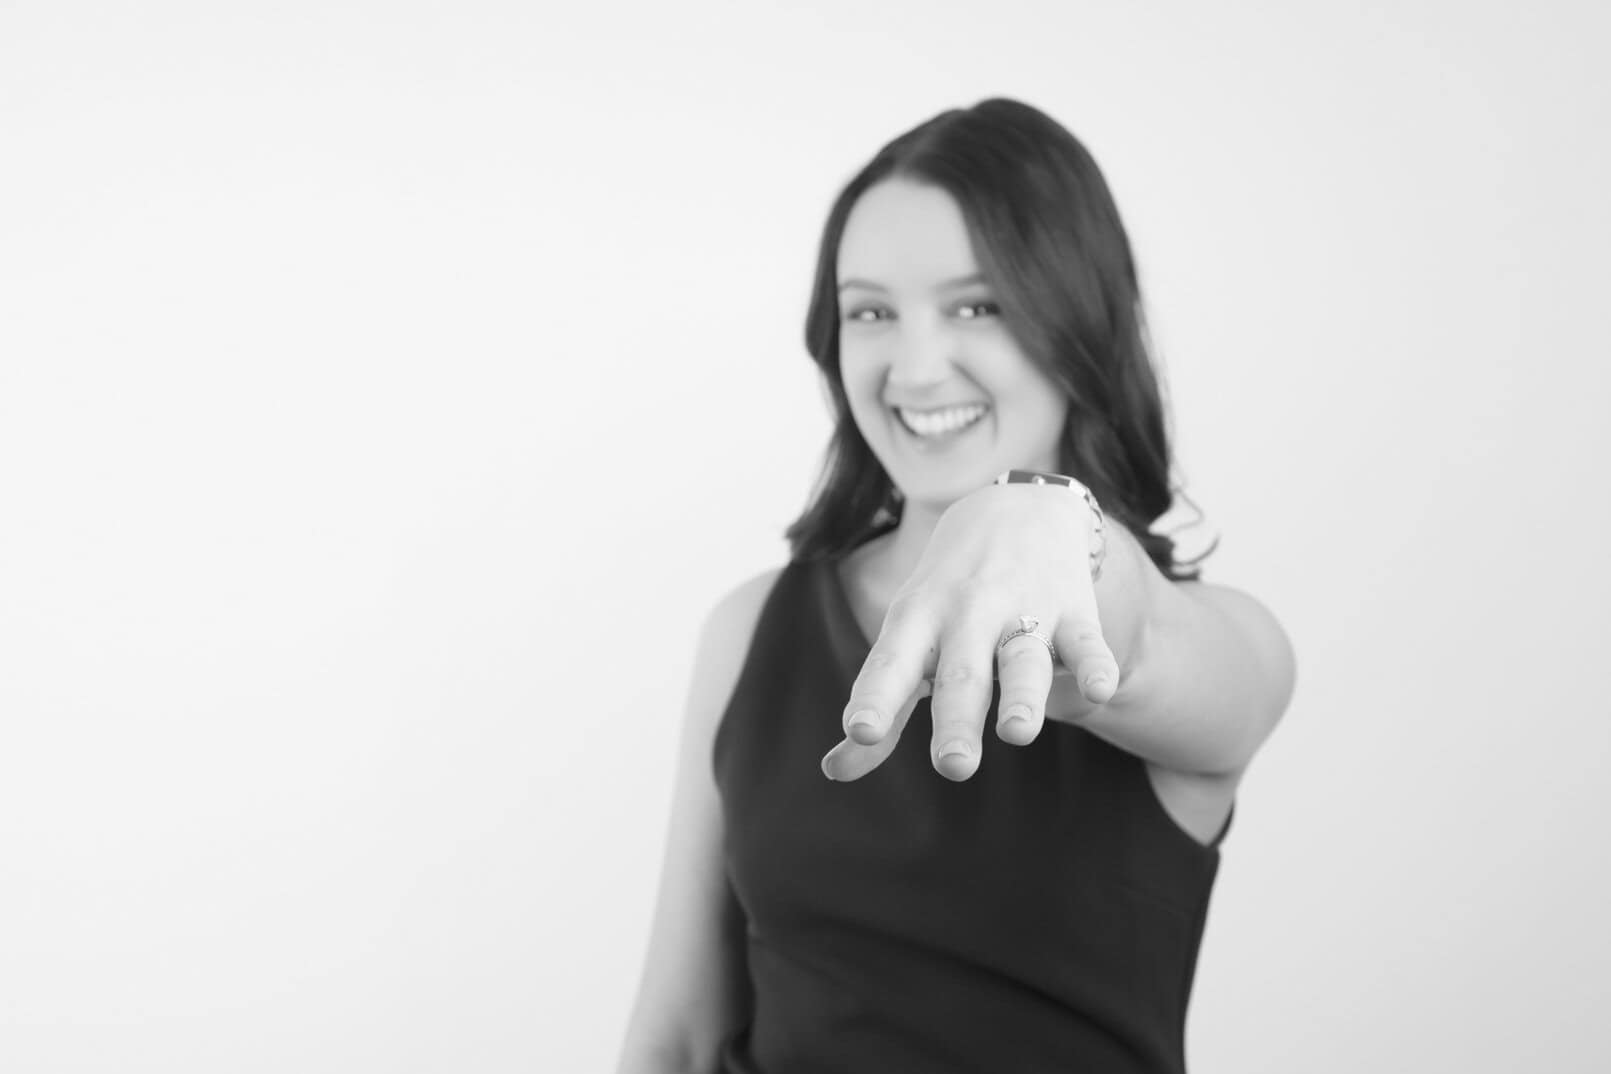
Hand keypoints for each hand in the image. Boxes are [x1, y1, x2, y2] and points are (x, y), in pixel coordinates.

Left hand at [818, 481, 1118, 781]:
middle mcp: (967, 613)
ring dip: (1022, 696)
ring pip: (1023, 658)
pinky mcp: (1075, 611)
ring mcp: (1024, 609)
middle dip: (957, 718)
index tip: (860, 732)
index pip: (892, 663)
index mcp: (917, 620)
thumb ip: (882, 705)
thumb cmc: (949, 598)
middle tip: (952, 766)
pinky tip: (1101, 690)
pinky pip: (1086, 641)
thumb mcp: (909, 638)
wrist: (1019, 509)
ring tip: (1017, 734)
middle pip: (962, 674)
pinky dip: (1095, 664)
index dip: (876, 698)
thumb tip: (835, 771)